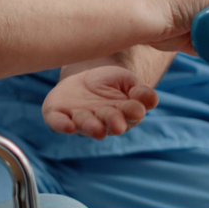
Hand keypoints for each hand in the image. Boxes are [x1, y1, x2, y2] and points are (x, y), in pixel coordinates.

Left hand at [42, 66, 157, 138]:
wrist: (81, 79)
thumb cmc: (110, 82)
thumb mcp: (127, 80)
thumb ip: (140, 91)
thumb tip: (151, 99)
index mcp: (123, 113)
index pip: (131, 114)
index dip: (133, 112)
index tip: (136, 109)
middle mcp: (102, 121)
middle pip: (109, 123)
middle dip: (113, 122)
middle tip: (118, 124)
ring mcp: (80, 119)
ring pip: (85, 124)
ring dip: (91, 126)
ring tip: (97, 128)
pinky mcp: (58, 115)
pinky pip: (58, 122)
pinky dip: (62, 125)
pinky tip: (68, 126)